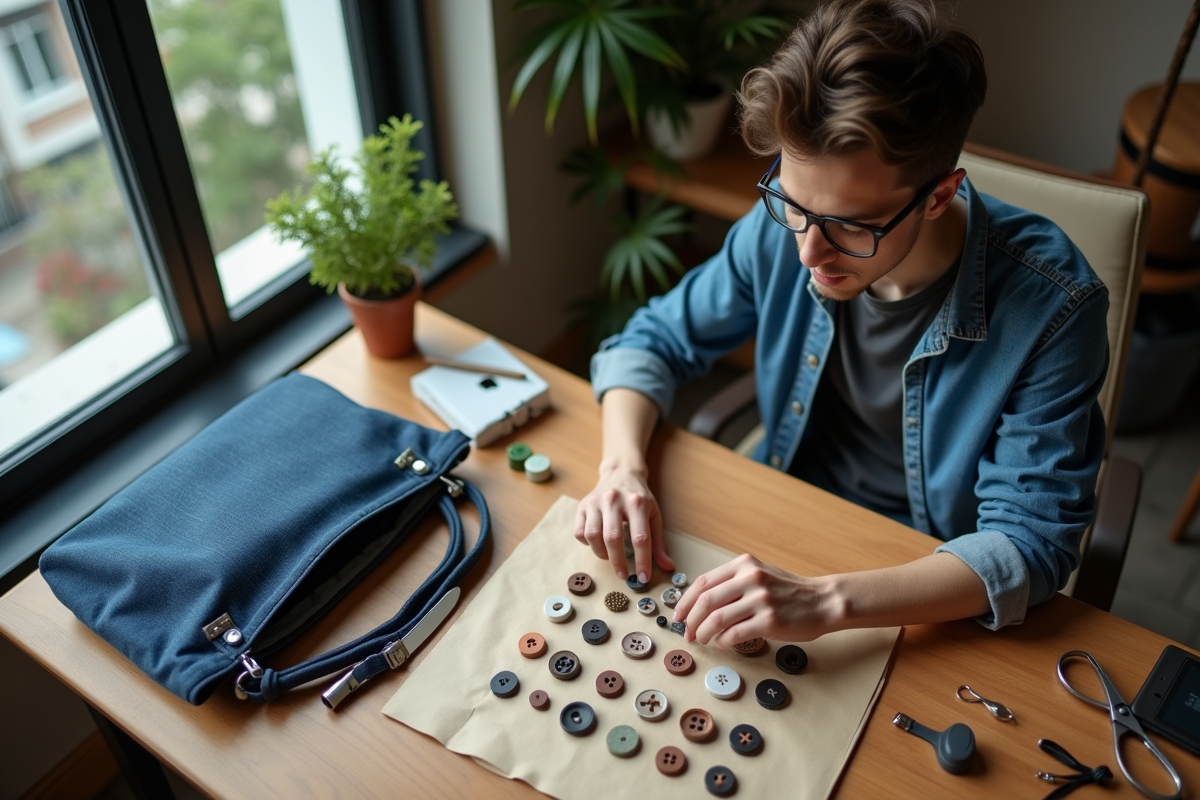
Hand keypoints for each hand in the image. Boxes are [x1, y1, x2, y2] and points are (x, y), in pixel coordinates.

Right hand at [573, 467, 673, 582]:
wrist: (621, 473)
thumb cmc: (639, 498)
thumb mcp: (654, 515)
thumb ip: (659, 542)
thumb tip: (668, 566)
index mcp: (637, 503)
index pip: (640, 538)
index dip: (642, 561)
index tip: (643, 577)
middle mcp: (614, 500)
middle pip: (613, 538)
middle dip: (618, 562)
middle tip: (623, 575)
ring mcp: (596, 502)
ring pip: (592, 536)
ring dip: (601, 553)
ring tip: (610, 556)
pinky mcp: (583, 505)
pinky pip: (579, 532)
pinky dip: (587, 543)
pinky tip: (597, 543)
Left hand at [672, 554, 832, 646]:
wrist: (823, 601)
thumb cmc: (789, 592)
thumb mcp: (760, 575)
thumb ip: (733, 583)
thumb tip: (700, 603)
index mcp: (744, 565)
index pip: (703, 582)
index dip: (686, 601)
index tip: (678, 615)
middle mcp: (750, 578)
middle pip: (705, 601)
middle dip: (690, 620)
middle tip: (687, 633)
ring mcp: (760, 600)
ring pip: (716, 619)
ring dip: (703, 633)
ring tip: (702, 640)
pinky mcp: (769, 621)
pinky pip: (734, 634)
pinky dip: (722, 642)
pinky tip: (722, 644)